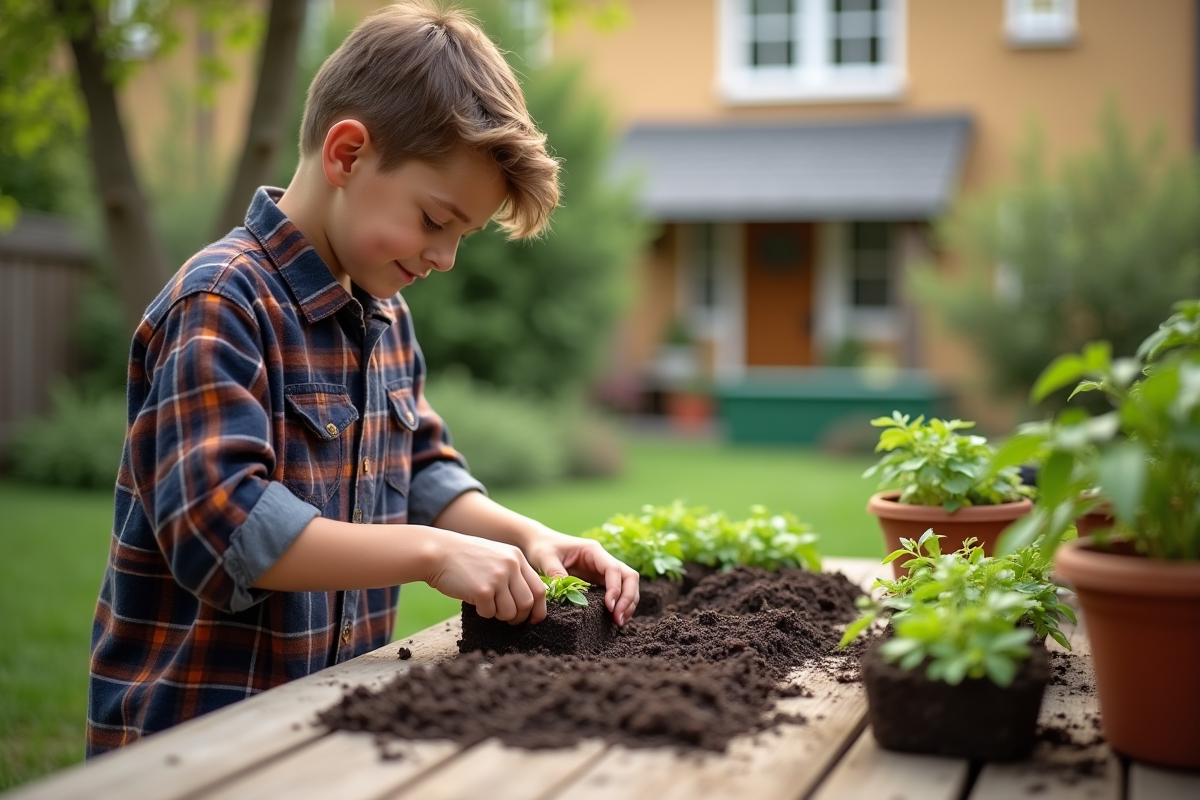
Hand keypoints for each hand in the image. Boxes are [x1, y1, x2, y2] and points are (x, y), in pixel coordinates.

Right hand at [423, 528, 546, 624]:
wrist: (438, 552)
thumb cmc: (465, 558)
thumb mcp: (496, 557)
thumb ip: (513, 573)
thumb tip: (528, 603)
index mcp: (517, 558)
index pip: (540, 589)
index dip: (539, 609)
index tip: (533, 619)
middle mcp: (511, 566)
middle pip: (527, 603)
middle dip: (519, 617)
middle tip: (508, 619)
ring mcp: (497, 577)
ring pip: (510, 612)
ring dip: (499, 616)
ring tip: (487, 605)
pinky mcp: (482, 590)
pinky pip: (490, 613)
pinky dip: (483, 613)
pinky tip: (474, 600)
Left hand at [524, 528, 639, 624]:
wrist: (538, 543)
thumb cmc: (542, 547)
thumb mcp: (545, 558)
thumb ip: (555, 573)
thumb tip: (566, 592)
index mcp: (593, 551)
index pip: (613, 569)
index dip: (615, 588)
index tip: (609, 606)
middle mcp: (602, 560)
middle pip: (629, 576)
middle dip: (628, 597)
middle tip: (619, 618)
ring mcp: (602, 570)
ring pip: (627, 585)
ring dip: (627, 603)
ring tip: (619, 622)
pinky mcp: (598, 581)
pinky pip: (616, 592)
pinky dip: (619, 604)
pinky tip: (614, 619)